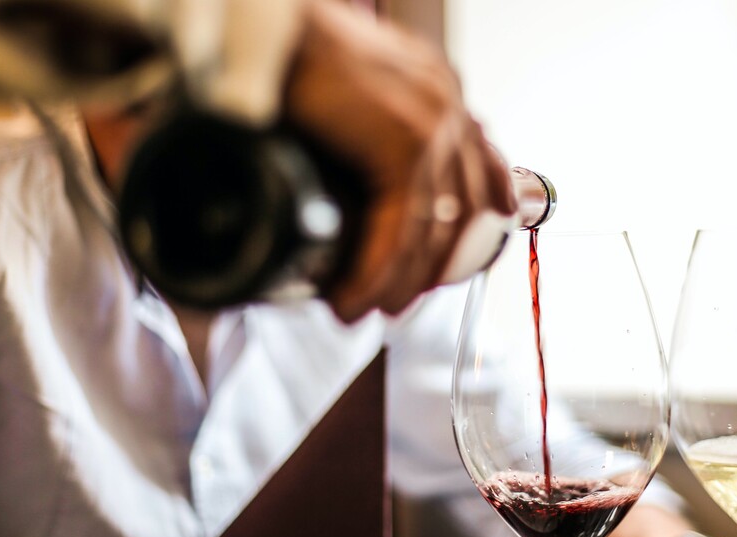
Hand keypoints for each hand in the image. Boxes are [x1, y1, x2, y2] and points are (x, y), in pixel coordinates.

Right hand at [285, 1, 513, 320]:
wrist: (255, 24)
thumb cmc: (284, 54)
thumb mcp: (345, 99)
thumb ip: (368, 134)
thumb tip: (359, 187)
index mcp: (434, 88)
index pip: (480, 165)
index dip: (475, 219)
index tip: (450, 259)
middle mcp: (443, 101)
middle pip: (462, 208)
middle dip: (432, 267)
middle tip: (396, 300)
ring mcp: (431, 122)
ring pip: (432, 228)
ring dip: (399, 280)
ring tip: (367, 309)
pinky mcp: (405, 143)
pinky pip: (401, 229)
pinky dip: (375, 272)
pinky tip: (353, 296)